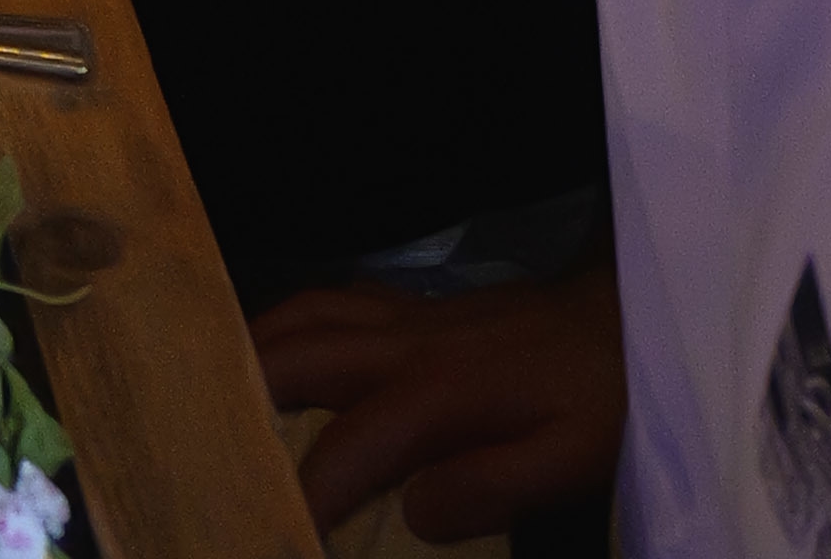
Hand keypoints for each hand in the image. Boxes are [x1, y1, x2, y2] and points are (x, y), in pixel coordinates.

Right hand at [254, 270, 626, 540]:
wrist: (622, 319)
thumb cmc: (596, 400)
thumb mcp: (567, 461)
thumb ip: (490, 488)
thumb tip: (412, 514)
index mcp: (438, 391)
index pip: (348, 446)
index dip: (307, 492)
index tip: (279, 531)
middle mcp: (405, 342)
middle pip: (299, 353)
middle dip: (243, 393)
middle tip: (208, 440)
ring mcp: (406, 315)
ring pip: (306, 312)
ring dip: (257, 346)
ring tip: (221, 389)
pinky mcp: (416, 306)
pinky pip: (332, 300)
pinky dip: (292, 321)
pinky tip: (288, 351)